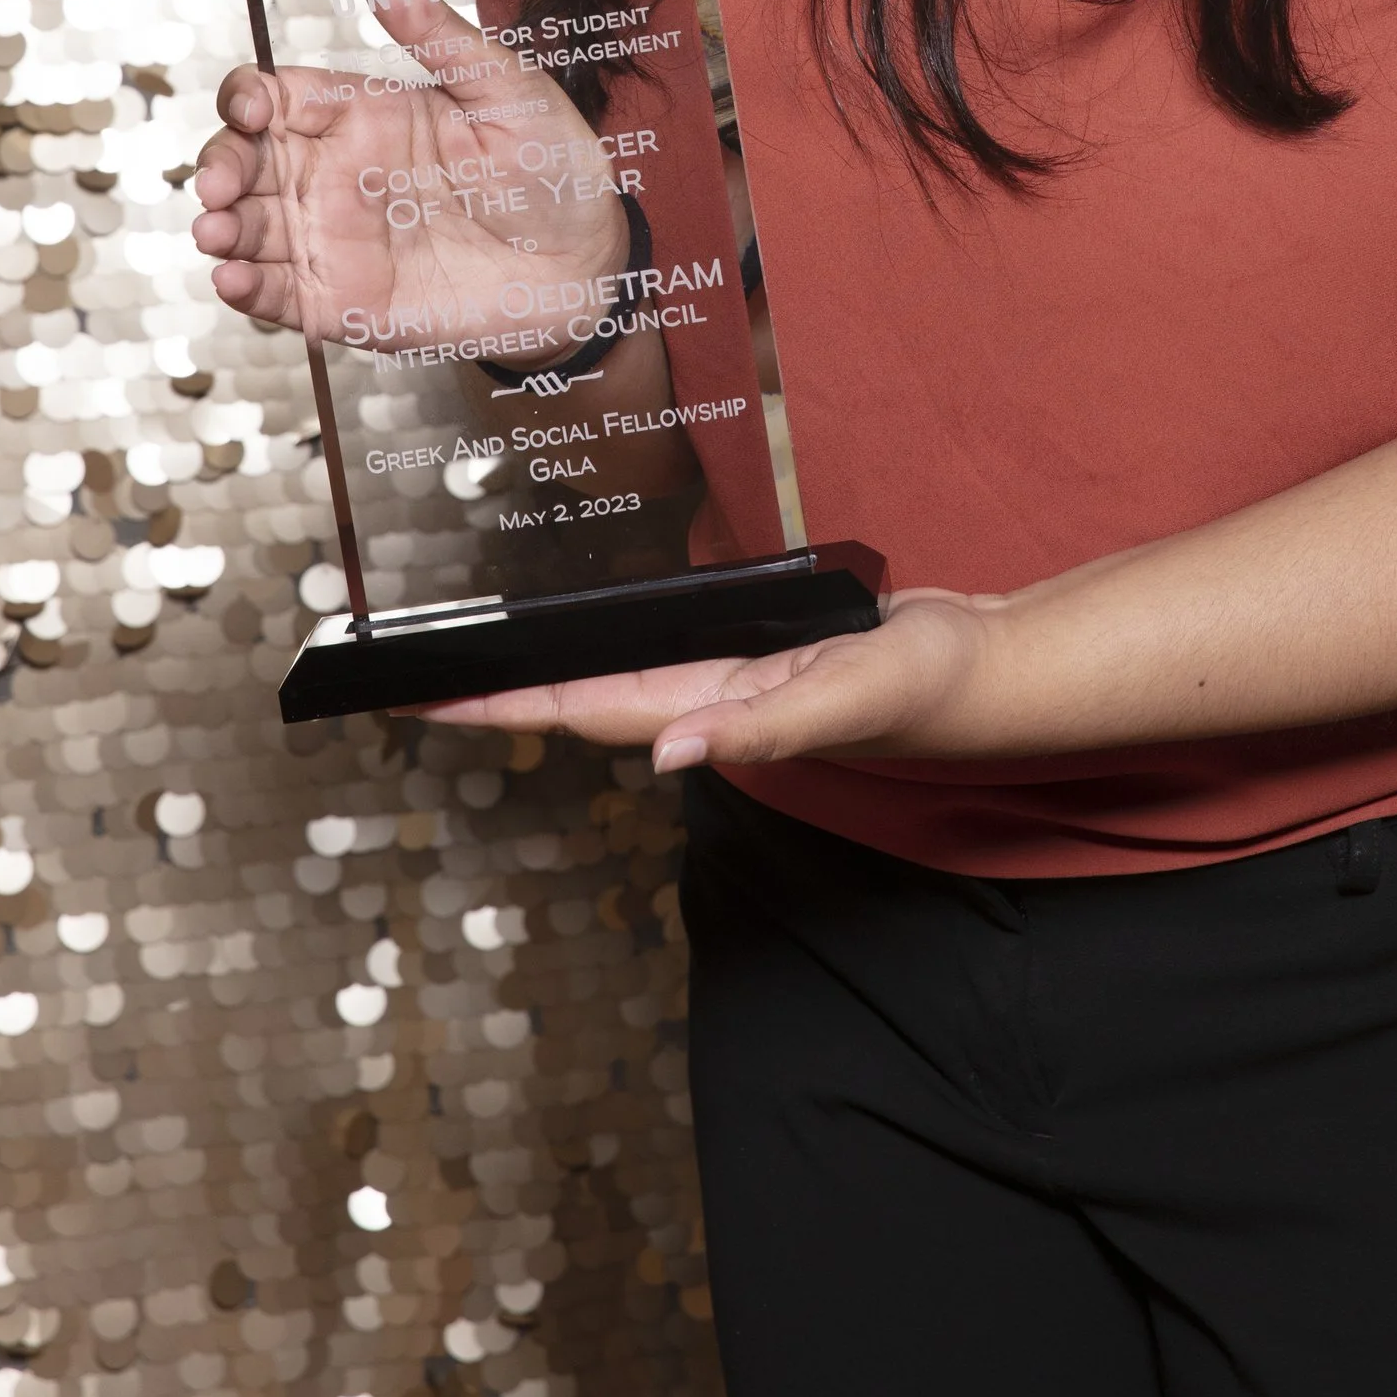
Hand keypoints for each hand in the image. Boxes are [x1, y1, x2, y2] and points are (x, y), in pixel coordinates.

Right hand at [188, 0, 628, 356]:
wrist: (585, 264)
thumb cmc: (552, 167)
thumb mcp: (507, 88)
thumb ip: (439, 35)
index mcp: (363, 114)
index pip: (277, 96)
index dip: (246, 98)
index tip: (249, 109)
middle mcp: (335, 173)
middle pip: (246, 160)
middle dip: (218, 165)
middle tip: (218, 184)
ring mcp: (334, 238)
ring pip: (249, 227)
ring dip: (219, 228)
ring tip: (217, 233)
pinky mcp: (343, 301)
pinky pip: (280, 295)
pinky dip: (245, 289)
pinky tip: (235, 282)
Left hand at [421, 590, 1006, 775]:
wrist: (983, 668)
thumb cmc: (925, 685)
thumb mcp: (849, 693)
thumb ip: (764, 723)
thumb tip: (667, 753)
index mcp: (713, 709)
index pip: (583, 709)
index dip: (502, 708)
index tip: (425, 704)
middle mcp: (706, 701)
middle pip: (577, 699)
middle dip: (495, 697)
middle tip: (414, 686)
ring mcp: (727, 682)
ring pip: (611, 680)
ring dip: (542, 680)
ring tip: (474, 669)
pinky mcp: (754, 656)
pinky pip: (662, 657)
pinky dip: (610, 652)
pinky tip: (590, 643)